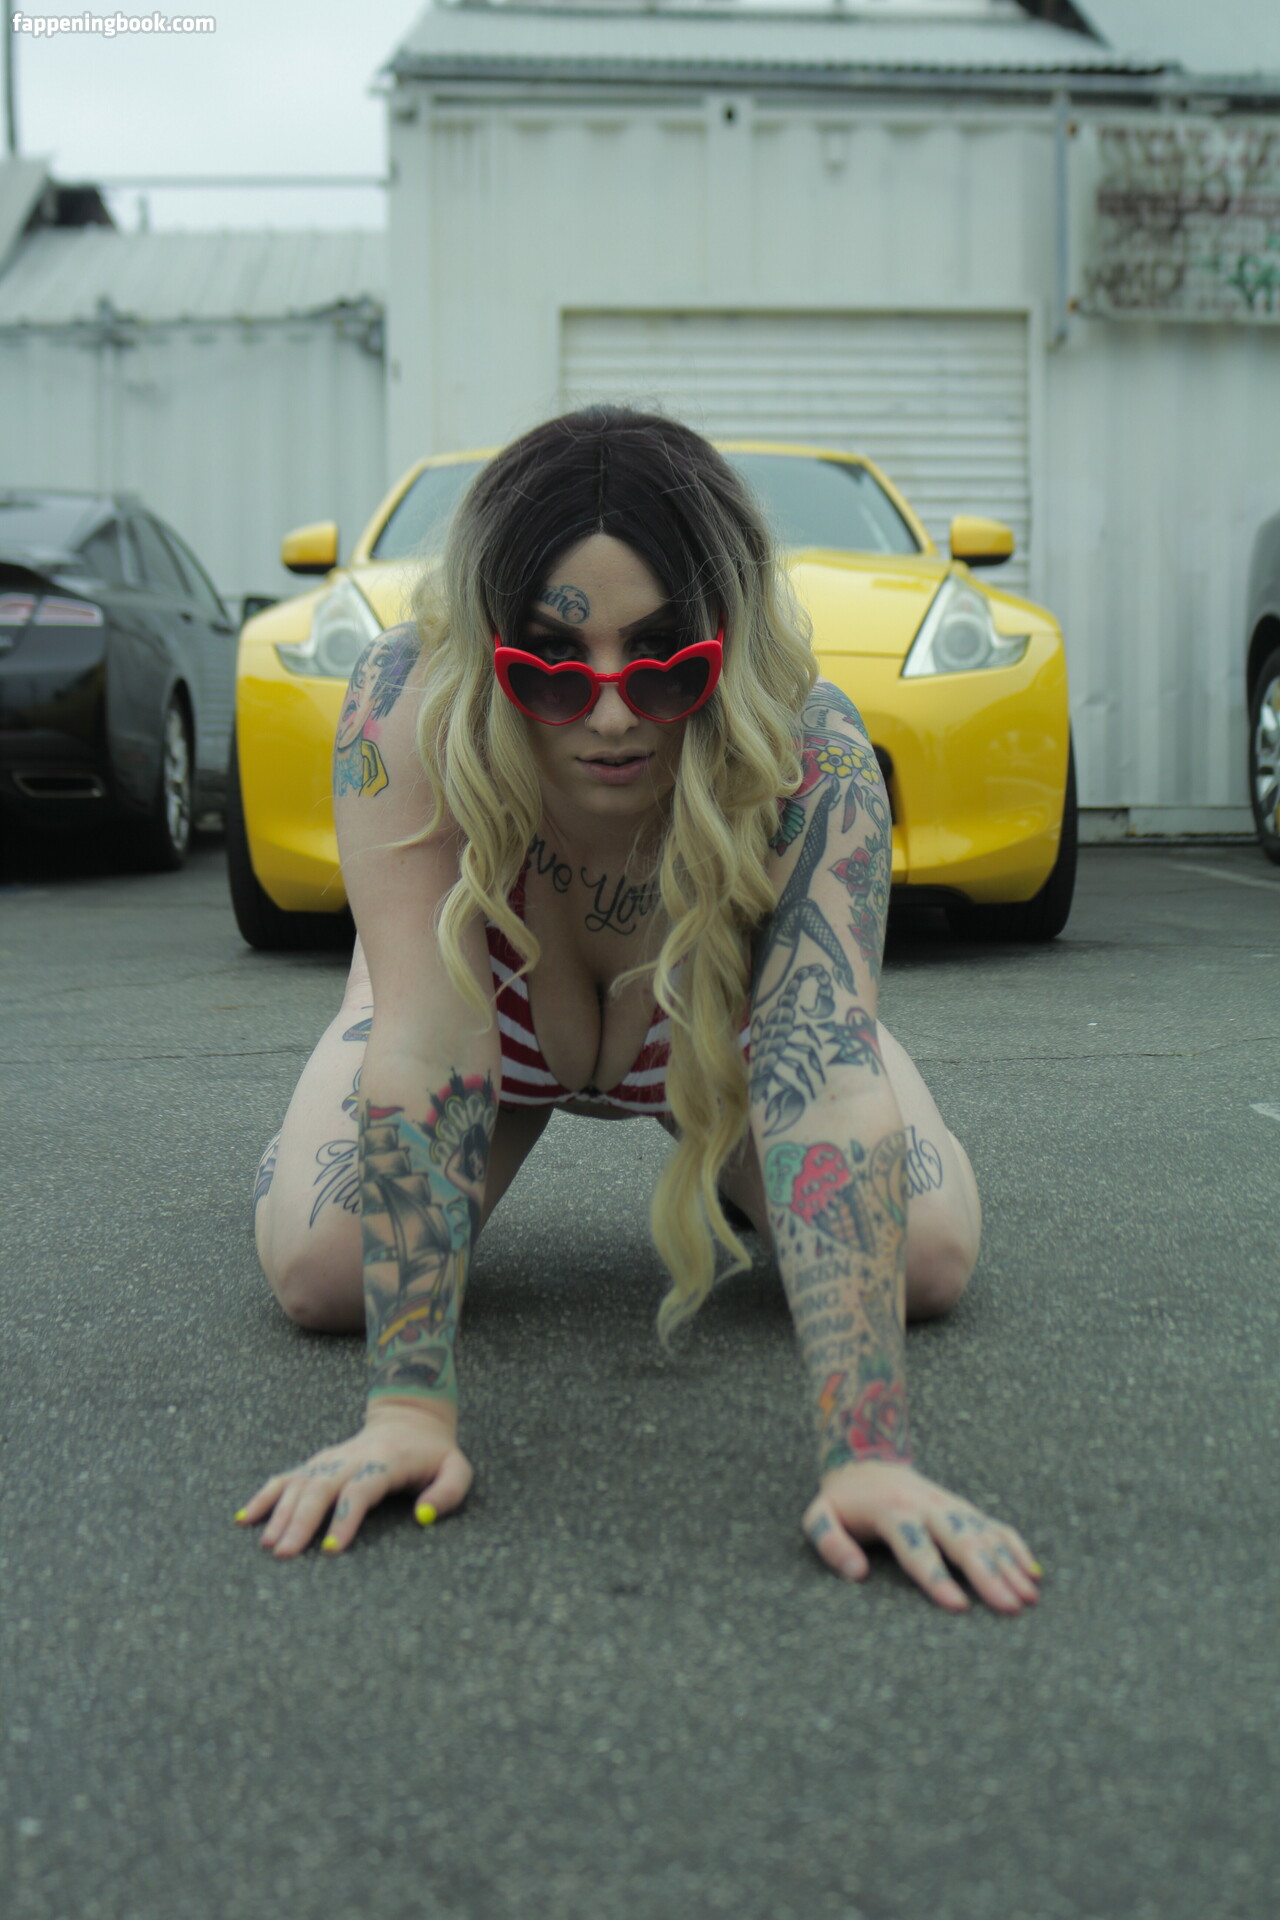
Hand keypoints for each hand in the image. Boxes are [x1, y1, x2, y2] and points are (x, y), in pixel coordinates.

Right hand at [235, 1402, 471, 1558]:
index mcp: (385, 1461)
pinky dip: (264, 1496)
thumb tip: (423, 1517)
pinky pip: (285, 1478)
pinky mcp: (317, 1463)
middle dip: (301, 1520)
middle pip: (321, 1487)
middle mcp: (351, 1458)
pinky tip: (244, 1518)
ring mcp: (330, 1459)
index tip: (332, 1549)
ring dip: (279, 1513)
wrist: (408, 1417)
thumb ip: (448, 1492)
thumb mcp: (457, 1468)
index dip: (346, 1518)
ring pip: (298, 1483)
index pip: (361, 1489)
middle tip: (286, 1554)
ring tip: (267, 1544)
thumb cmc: (433, 1454)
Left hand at [804, 1461, 1041, 1613]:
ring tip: (1029, 1597)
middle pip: (962, 1540)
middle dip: (987, 1574)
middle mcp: (928, 1506)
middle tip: (1010, 1607)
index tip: (958, 1606)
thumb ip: (829, 1542)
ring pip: (985, 1535)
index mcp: (893, 1510)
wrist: (867, 1459)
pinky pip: (995, 1526)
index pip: (917, 1548)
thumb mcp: (819, 1515)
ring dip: (1008, 1565)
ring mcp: (951, 1506)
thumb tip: (855, 1573)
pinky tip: (1033, 1575)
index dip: (936, 1578)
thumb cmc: (843, 1501)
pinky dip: (1015, 1548)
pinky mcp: (964, 1509)